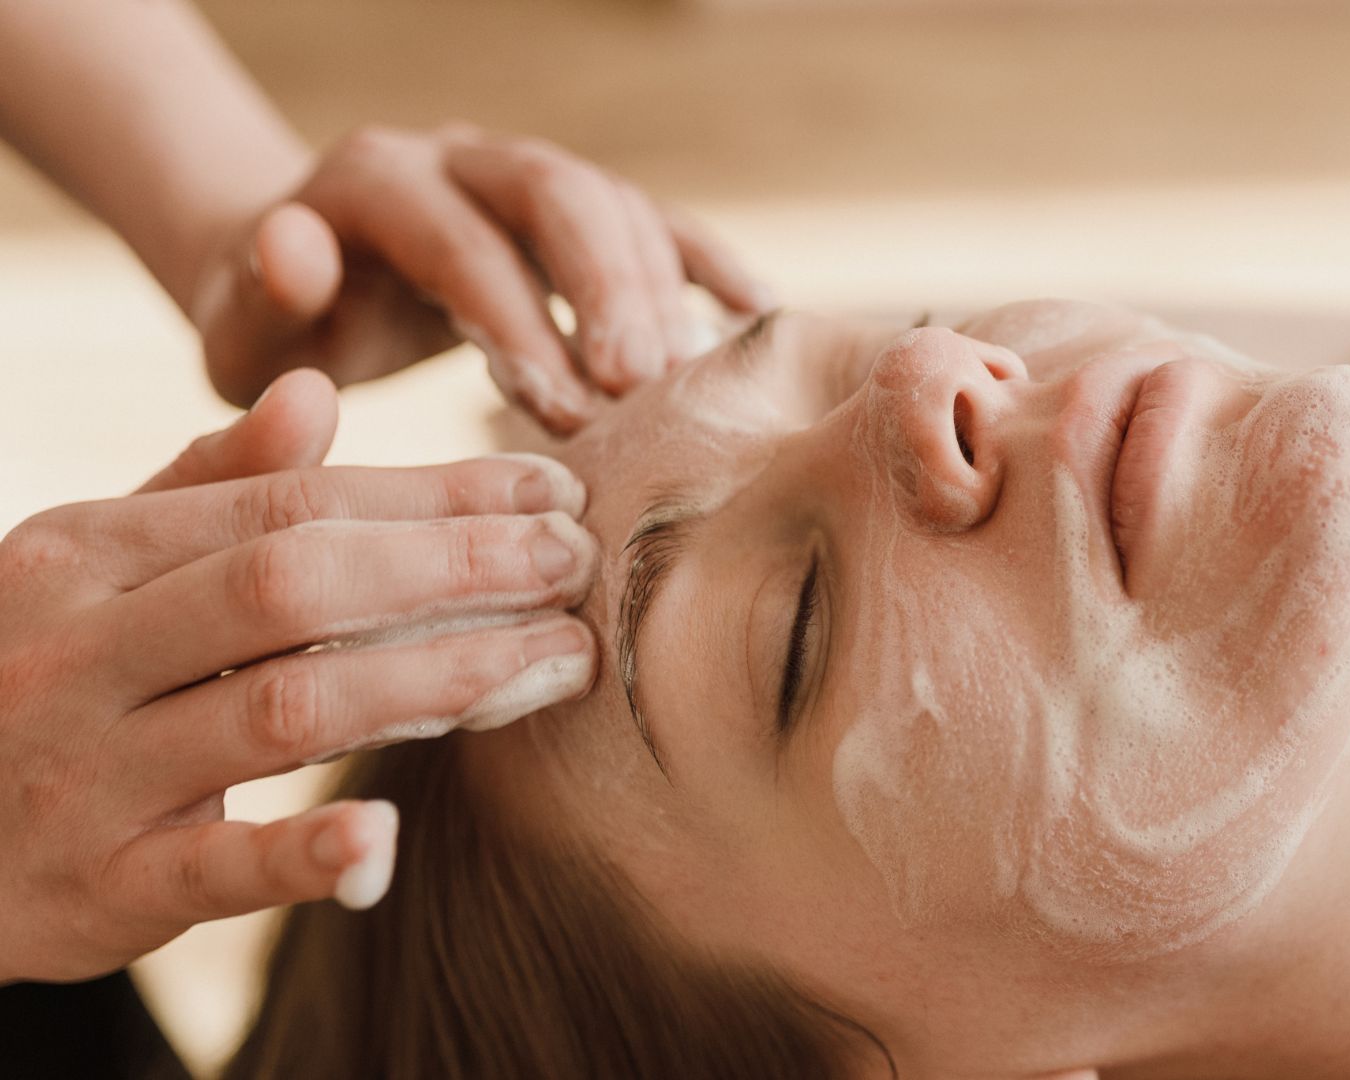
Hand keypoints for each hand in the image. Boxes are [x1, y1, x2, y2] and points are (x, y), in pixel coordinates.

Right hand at [0, 370, 600, 983]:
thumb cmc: (39, 676)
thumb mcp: (92, 566)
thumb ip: (202, 485)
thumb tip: (314, 393)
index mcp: (86, 553)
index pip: (290, 503)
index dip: (435, 495)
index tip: (552, 492)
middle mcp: (79, 649)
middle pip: (298, 586)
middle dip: (456, 567)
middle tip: (575, 564)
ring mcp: (83, 771)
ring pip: (284, 709)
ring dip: (438, 680)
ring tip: (556, 663)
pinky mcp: (96, 889)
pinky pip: (212, 870)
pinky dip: (303, 853)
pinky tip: (388, 837)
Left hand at [191, 124, 772, 433]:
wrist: (310, 285)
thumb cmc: (281, 330)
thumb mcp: (245, 327)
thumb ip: (261, 294)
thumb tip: (299, 247)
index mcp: (375, 181)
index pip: (460, 239)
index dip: (516, 319)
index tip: (561, 409)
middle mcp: (461, 157)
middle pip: (555, 192)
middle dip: (606, 287)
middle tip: (642, 383)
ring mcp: (526, 177)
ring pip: (614, 203)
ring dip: (658, 289)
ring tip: (686, 382)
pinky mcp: (577, 213)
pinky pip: (657, 221)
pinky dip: (708, 263)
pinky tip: (758, 315)